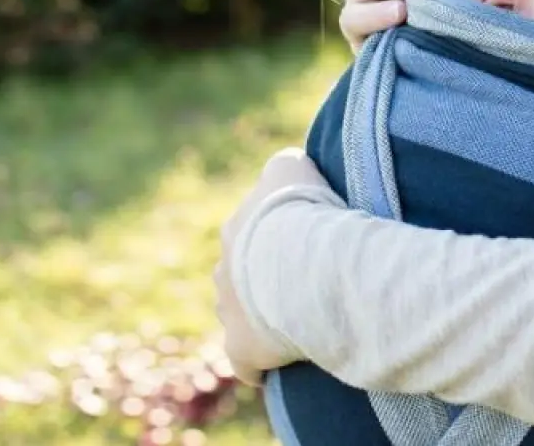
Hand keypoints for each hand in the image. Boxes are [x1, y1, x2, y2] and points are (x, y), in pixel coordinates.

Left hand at [213, 147, 334, 385]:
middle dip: (267, 284)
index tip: (307, 249)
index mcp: (236, 230)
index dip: (280, 243)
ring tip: (303, 323)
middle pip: (242, 279)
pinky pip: (247, 364)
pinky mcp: (240, 349)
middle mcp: (224, 270)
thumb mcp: (293, 166)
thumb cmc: (303, 210)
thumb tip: (287, 170)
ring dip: (265, 321)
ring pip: (243, 318)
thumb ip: (284, 166)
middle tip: (309, 287)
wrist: (303, 257)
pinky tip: (280, 368)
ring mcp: (229, 311)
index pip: (252, 237)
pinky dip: (260, 367)